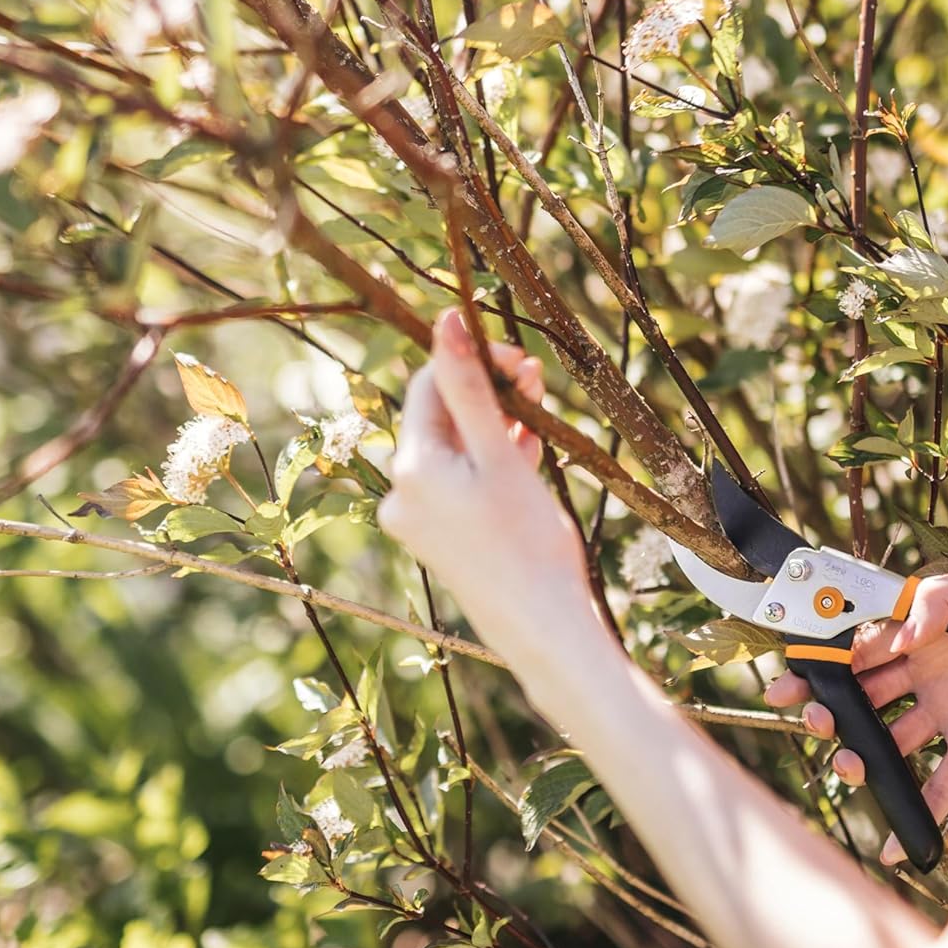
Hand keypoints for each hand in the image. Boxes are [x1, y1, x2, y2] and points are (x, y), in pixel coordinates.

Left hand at [379, 310, 595, 661]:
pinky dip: (488, 465)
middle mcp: (403, 492)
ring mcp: (419, 519)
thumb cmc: (528, 541)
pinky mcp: (439, 539)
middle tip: (537, 385)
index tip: (523, 362)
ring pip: (455, 451)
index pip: (431, 386)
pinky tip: (525, 457)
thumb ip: (470, 386)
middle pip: (443, 418)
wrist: (544, 626)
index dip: (476, 362)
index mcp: (412, 467)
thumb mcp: (500, 454)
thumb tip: (446, 321)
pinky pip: (459, 484)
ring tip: (539, 422)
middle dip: (489, 395)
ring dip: (494, 428)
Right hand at [764, 564, 947, 864]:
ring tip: (850, 765)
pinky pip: (939, 784)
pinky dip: (916, 814)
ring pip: (890, 737)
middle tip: (815, 720)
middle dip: (832, 706)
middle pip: (865, 691)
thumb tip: (905, 634)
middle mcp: (932, 671)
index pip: (866, 642)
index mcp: (930, 631)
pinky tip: (895, 844)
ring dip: (862, 754)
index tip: (798, 676)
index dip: (828, 658)